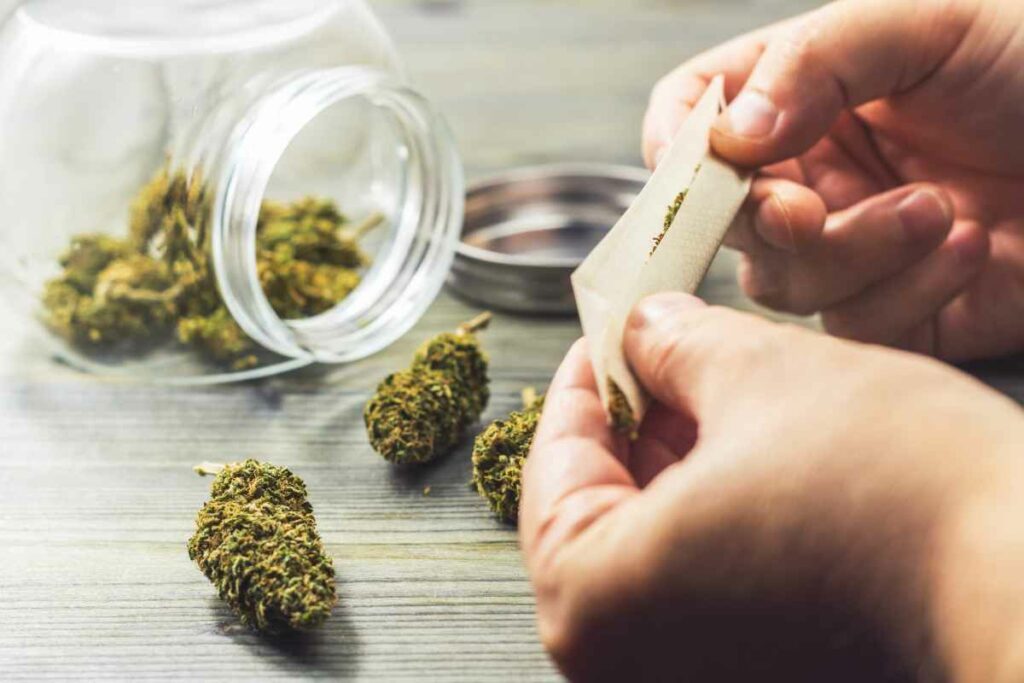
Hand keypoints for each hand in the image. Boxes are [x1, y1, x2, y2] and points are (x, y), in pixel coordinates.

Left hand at [520, 293, 1023, 680]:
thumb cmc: (902, 496)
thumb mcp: (762, 376)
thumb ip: (675, 345)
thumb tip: (645, 328)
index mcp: (595, 603)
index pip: (554, 463)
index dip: (583, 377)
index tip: (604, 332)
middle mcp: (627, 664)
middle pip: (599, 507)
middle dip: (633, 416)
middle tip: (659, 346)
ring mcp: (693, 674)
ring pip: (654, 542)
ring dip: (675, 458)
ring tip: (712, 385)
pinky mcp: (757, 671)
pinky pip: (702, 580)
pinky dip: (714, 510)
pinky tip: (750, 449)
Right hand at [643, 0, 1023, 360]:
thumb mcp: (930, 22)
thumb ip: (814, 62)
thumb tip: (727, 138)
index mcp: (802, 93)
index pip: (692, 116)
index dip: (678, 146)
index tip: (708, 167)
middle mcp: (813, 170)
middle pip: (724, 219)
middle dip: (763, 223)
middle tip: (807, 214)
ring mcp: (849, 243)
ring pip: (782, 284)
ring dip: (854, 253)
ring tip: (938, 209)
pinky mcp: (896, 307)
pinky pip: (857, 323)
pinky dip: (910, 289)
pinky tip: (972, 246)